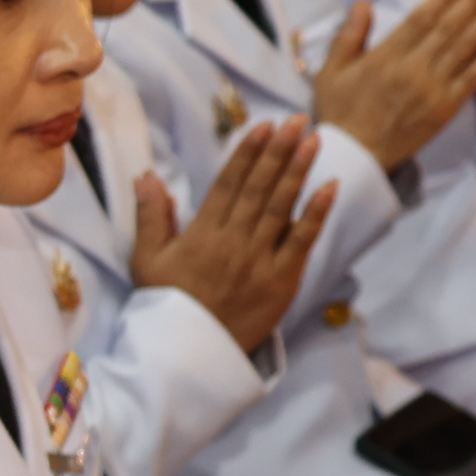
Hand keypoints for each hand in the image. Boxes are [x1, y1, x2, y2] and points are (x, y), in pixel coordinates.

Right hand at [128, 119, 334, 349]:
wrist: (189, 354)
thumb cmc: (168, 305)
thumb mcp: (147, 261)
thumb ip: (151, 216)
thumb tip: (147, 176)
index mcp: (201, 235)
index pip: (228, 184)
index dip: (247, 152)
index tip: (264, 126)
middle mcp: (232, 242)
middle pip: (259, 189)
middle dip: (279, 151)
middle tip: (297, 121)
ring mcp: (259, 262)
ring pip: (281, 208)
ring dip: (298, 172)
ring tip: (313, 140)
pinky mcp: (281, 282)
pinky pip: (301, 243)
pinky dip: (316, 215)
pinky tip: (329, 188)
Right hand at [310, 0, 475, 170]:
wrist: (354, 158)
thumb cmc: (340, 114)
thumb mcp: (331, 71)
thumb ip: (349, 35)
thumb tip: (363, 2)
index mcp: (385, 57)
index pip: (423, 16)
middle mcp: (412, 70)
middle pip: (451, 25)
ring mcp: (432, 89)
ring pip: (466, 46)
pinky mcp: (445, 108)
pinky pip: (472, 78)